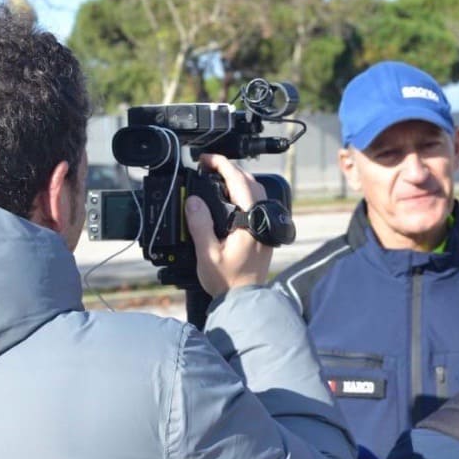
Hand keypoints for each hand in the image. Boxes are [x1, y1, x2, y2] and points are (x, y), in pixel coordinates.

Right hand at [184, 154, 272, 296]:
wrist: (245, 299)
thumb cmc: (228, 281)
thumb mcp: (207, 253)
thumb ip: (199, 224)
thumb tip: (193, 201)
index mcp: (250, 220)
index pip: (238, 181)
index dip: (221, 165)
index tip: (206, 160)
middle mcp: (261, 218)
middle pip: (249, 181)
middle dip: (228, 169)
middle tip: (207, 167)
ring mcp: (265, 224)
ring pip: (256, 190)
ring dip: (237, 180)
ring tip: (216, 179)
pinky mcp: (264, 231)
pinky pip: (257, 202)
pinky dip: (243, 194)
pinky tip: (229, 199)